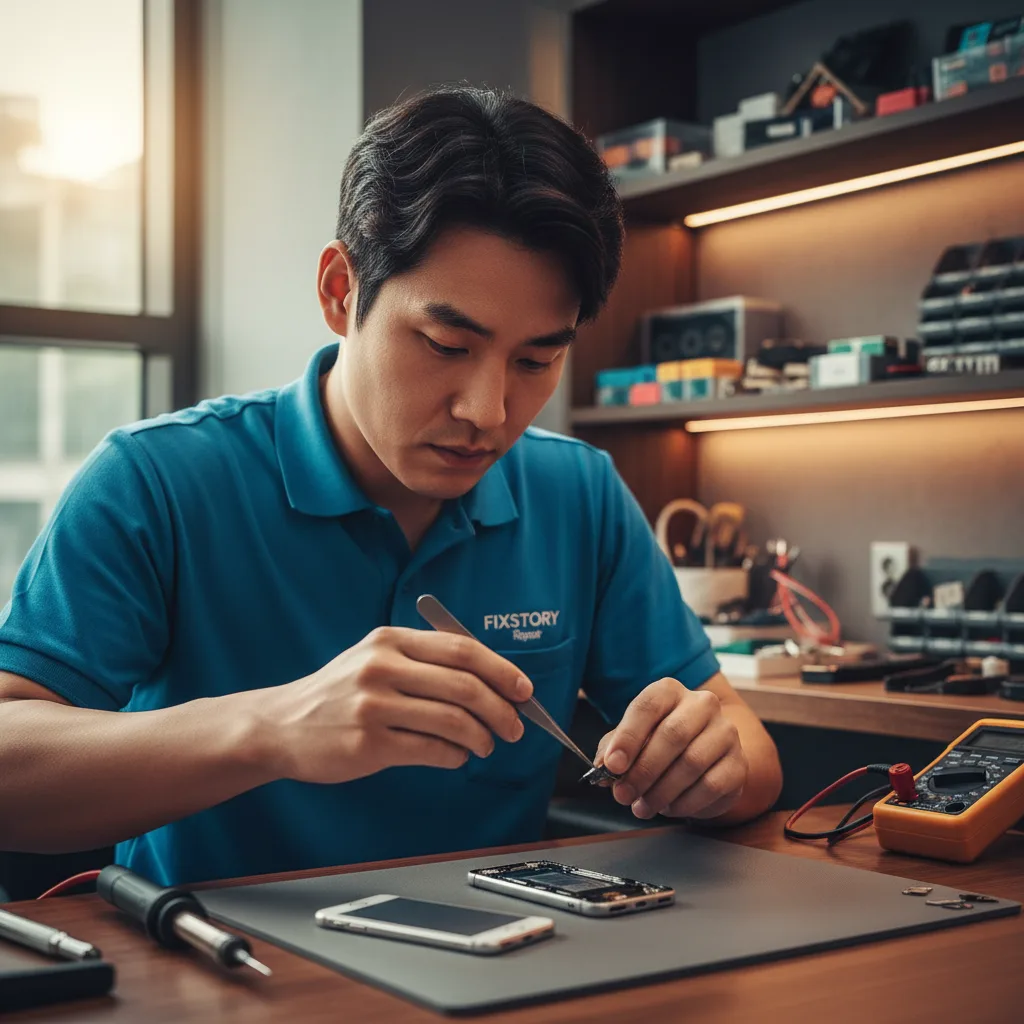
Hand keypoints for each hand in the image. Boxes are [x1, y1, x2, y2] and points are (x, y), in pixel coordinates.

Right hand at [261, 627, 531, 783]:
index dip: (501, 670)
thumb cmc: (338, 693)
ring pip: (452, 720)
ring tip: (485, 745)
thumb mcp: (375, 658)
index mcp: (391, 640)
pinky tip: (455, 756)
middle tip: (514, 726)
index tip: (523, 689)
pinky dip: (454, 755)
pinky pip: (430, 750)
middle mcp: (382, 666)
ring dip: (481, 737)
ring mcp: (373, 705)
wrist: (280, 725)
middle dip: (500, 709)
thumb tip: (491, 682)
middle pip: (464, 685)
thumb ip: (425, 662)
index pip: (462, 649)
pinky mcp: (367, 743)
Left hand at [595, 678, 746, 820]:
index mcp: (670, 691)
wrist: (707, 758)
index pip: (647, 706)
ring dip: (661, 791)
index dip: (628, 737)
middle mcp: (702, 704)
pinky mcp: (738, 764)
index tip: (612, 766)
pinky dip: (685, 803)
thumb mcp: (633, 740)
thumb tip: (603, 768)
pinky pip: (711, 786)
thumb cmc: (661, 744)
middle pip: (672, 735)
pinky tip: (669, 808)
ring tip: (642, 807)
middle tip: (624, 796)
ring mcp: (725, 732)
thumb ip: (614, 749)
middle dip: (643, 771)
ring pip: (692, 763)